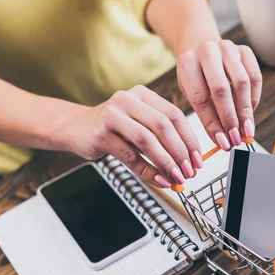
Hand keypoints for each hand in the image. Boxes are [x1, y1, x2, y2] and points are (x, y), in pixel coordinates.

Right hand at [66, 86, 202, 187]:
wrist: (75, 128)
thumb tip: (188, 163)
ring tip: (176, 178)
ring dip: (165, 162)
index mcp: (143, 94)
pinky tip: (158, 179)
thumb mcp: (138, 124)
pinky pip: (129, 155)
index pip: (174, 114)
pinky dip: (147, 170)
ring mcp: (112, 115)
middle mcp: (128, 100)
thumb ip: (161, 138)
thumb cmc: (113, 128)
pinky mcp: (100, 133)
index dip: (189, 138)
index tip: (198, 159)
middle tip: (189, 171)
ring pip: (146, 140)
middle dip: (180, 152)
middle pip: (162, 126)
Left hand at [177, 40, 261, 149]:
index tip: (221, 141)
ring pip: (242, 83)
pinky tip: (250, 112)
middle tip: (235, 139)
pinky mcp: (245, 50)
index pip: (200, 97)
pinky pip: (255, 77)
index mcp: (187, 62)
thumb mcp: (191, 91)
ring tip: (246, 131)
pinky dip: (254, 98)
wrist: (202, 48)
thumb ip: (205, 112)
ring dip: (245, 111)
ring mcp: (228, 48)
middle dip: (230, 118)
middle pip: (221, 89)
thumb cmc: (195, 76)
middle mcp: (207, 51)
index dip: (212, 123)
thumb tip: (224, 139)